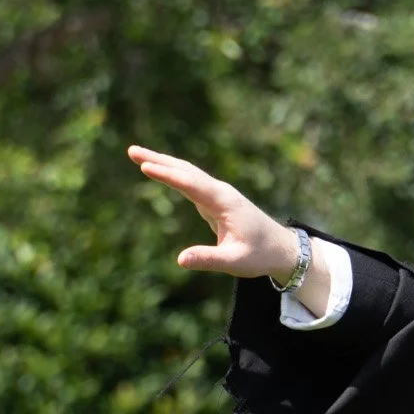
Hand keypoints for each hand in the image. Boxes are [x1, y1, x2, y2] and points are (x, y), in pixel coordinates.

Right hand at [128, 146, 302, 281]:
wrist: (281, 249)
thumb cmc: (260, 255)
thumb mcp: (235, 262)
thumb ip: (208, 259)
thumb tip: (180, 259)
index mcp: (224, 202)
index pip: (191, 184)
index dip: (168, 175)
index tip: (145, 166)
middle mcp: (220, 192)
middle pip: (185, 170)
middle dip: (158, 160)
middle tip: (132, 151)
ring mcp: (218, 194)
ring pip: (187, 173)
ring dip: (163, 163)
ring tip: (137, 156)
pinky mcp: (215, 201)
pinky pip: (190, 183)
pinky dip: (173, 174)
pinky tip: (160, 170)